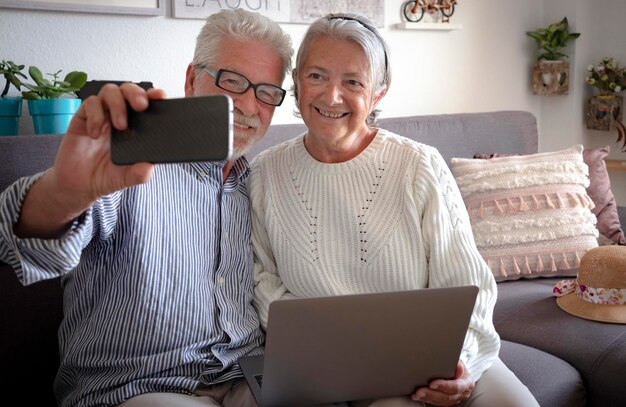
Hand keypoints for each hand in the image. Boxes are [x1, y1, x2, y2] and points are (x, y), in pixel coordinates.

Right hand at [14, 83, 166, 237]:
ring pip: (110, 91)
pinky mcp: (83, 118)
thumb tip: (149, 168)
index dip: (153, 96)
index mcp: (135, 127)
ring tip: (120, 126)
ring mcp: (101, 115)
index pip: (146, 104)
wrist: (78, 186)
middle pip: (128, 90)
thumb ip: (138, 174)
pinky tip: (94, 134)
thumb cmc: (106, 177)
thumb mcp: (126, 179)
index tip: (161, 96)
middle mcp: (119, 116)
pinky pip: (89, 104)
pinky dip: (94, 116)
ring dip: (117, 104)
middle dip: (136, 93)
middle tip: (141, 106)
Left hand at [410, 361, 474, 405]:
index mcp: (466, 383)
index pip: (456, 387)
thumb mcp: (459, 361)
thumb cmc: (458, 366)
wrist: (460, 373)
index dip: (444, 386)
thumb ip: (457, 363)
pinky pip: (436, 403)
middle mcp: (462, 394)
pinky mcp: (446, 401)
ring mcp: (454, 399)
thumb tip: (457, 365)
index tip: (432, 384)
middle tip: (420, 391)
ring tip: (417, 394)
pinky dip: (426, 399)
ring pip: (440, 402)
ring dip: (427, 398)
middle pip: (447, 397)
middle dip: (432, 394)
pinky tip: (417, 396)